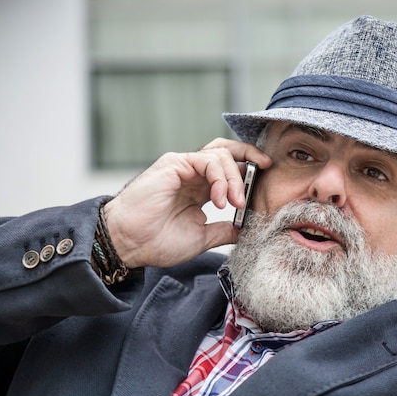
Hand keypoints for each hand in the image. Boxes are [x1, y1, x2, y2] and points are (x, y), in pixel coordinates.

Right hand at [103, 138, 271, 268]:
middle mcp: (193, 173)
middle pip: (228, 150)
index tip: (268, 179)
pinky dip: (220, 177)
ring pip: (221, 153)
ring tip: (236, 203)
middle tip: (266, 169)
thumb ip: (224, 229)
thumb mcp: (202, 237)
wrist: (129, 244)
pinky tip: (220, 199)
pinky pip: (206, 159)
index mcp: (201, 188)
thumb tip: (247, 229)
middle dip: (250, 156)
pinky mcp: (174, 164)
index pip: (231, 168)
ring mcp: (183, 167)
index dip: (250, 170)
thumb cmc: (157, 241)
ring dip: (235, 177)